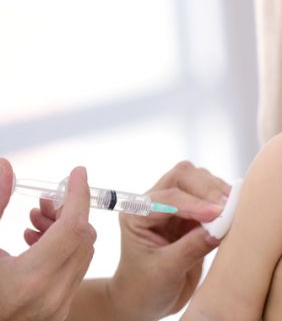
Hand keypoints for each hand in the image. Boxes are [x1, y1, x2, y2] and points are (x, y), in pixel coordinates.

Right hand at [0, 158, 95, 320]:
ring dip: (66, 232)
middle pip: (82, 239)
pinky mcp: (55, 314)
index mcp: (29, 279)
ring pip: (82, 256)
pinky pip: (73, 274)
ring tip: (37, 220)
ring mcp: (55, 309)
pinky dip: (63, 252)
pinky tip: (35, 244)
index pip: (73, 226)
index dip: (78, 195)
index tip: (77, 174)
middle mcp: (50, 297)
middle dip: (68, 212)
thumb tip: (7, 168)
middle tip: (45, 202)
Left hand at [106, 161, 229, 319]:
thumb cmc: (144, 288)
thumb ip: (191, 248)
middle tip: (228, 208)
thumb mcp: (165, 271)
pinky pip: (211, 196)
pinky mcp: (193, 213)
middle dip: (207, 189)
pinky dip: (223, 200)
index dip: (195, 203)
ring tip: (232, 211)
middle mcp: (155, 203)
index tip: (218, 213)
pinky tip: (231, 213)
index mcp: (137, 214)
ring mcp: (175, 206)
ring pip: (199, 180)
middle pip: (183, 176)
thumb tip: (219, 229)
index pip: (168, 198)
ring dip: (217, 192)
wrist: (146, 300)